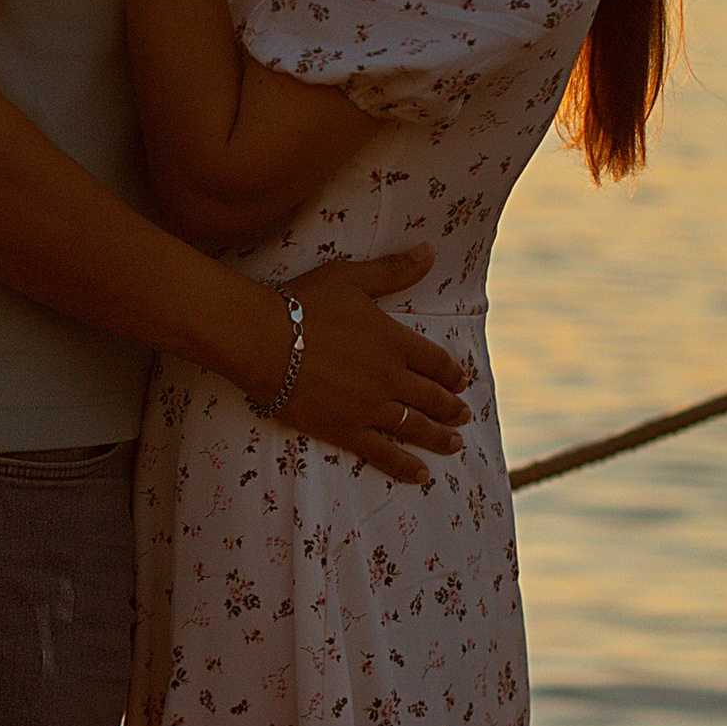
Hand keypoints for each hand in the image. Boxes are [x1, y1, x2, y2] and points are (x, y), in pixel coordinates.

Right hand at [253, 248, 471, 483]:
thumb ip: (393, 271)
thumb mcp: (350, 278)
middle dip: (451, 407)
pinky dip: (405, 465)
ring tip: (454, 444)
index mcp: (395, 341)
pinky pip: (383, 452)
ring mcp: (369, 407)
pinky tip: (421, 474)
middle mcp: (390, 377)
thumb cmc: (303, 303)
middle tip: (463, 415)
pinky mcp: (345, 429)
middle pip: (431, 397)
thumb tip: (430, 251)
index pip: (436, 361)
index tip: (461, 381)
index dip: (451, 373)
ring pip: (414, 426)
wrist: (262, 339)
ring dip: (438, 436)